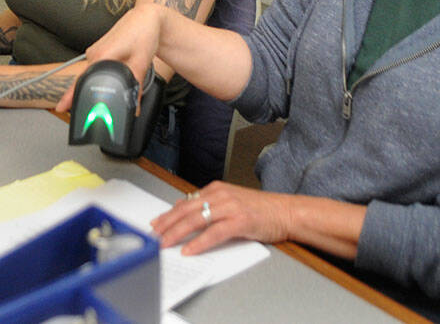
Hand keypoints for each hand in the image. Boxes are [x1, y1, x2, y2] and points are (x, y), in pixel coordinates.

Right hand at [55, 4, 162, 111]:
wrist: (145, 18)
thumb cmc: (143, 34)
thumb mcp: (141, 64)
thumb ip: (135, 88)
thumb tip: (134, 107)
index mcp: (101, 55)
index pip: (81, 81)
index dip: (69, 96)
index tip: (61, 107)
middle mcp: (93, 53)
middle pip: (82, 79)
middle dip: (79, 95)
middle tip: (81, 109)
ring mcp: (94, 50)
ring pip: (89, 73)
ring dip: (93, 85)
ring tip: (103, 95)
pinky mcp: (98, 50)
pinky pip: (93, 67)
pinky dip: (97, 75)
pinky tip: (107, 80)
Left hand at [153, 182, 291, 255]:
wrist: (287, 211)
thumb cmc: (261, 209)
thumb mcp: (230, 201)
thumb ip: (209, 204)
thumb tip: (185, 210)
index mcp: (216, 189)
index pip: (185, 202)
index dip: (167, 215)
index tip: (155, 225)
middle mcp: (220, 195)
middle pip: (186, 210)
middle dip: (166, 224)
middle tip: (153, 236)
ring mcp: (230, 207)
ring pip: (196, 220)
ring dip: (177, 233)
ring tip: (165, 243)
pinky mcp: (240, 220)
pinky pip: (214, 232)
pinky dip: (199, 242)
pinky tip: (190, 250)